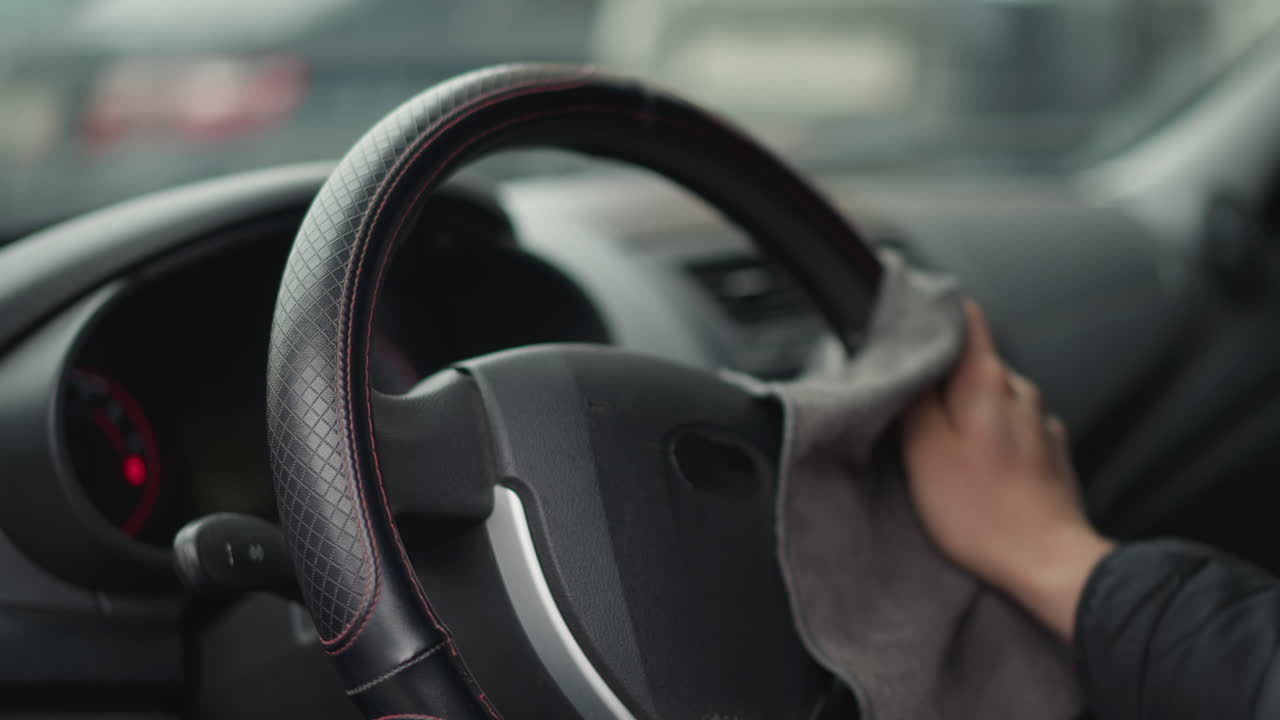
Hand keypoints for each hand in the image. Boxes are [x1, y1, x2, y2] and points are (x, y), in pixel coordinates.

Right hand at [904, 300, 1113, 641]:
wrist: (1048, 563)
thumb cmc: (983, 514)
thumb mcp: (924, 451)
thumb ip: (914, 397)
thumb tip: (909, 360)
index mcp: (988, 383)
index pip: (966, 318)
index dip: (936, 314)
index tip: (911, 323)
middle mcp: (1022, 393)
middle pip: (975, 362)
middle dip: (944, 377)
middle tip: (912, 411)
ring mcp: (1041, 424)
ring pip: (994, 398)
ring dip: (968, 413)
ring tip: (942, 450)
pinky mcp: (1051, 455)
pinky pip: (1012, 430)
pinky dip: (991, 439)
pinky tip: (976, 472)